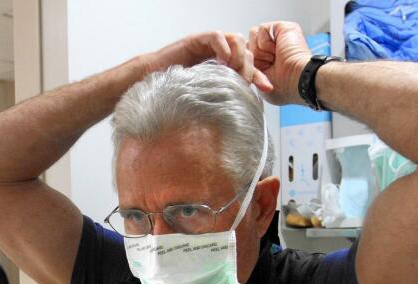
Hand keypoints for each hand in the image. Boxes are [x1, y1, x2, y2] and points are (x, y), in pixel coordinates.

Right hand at [149, 31, 272, 91]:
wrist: (150, 82)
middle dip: (250, 66)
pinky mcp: (196, 40)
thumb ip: (220, 97)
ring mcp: (208, 45)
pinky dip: (223, 48)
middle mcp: (218, 52)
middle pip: (245, 50)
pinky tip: (223, 62)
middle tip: (245, 81)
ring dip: (239, 55)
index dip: (259, 76)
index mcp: (222, 65)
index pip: (247, 65)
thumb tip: (238, 112)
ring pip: (235, 39)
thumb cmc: (173, 91)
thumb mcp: (204, 96)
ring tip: (233, 71)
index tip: (267, 88)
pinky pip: (217, 37)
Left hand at [249, 22, 312, 105]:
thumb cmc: (284, 86)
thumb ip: (250, 72)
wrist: (298, 80)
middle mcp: (270, 48)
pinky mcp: (281, 28)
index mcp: (265, 61)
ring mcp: (276, 37)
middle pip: (246, 44)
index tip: (261, 74)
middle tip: (269, 65)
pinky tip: (276, 50)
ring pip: (252, 35)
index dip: (248, 65)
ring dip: (260, 51)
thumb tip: (240, 65)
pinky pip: (261, 30)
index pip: (245, 55)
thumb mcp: (260, 83)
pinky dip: (266, 43)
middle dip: (253, 57)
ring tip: (274, 58)